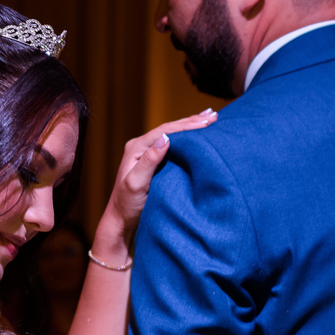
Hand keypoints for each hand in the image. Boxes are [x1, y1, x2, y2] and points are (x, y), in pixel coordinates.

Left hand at [99, 109, 217, 246]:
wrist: (121, 219)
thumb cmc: (127, 204)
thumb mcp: (136, 183)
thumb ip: (149, 160)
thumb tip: (165, 138)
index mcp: (136, 148)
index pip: (165, 131)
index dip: (187, 125)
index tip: (206, 122)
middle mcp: (141, 147)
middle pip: (170, 129)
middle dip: (192, 121)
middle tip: (214, 115)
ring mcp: (147, 153)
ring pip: (173, 135)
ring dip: (191, 127)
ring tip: (210, 118)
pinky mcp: (153, 161)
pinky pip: (173, 145)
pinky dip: (187, 138)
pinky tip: (197, 134)